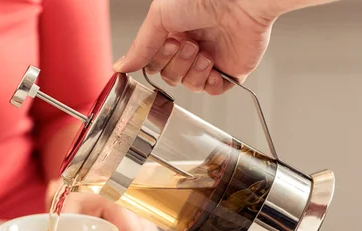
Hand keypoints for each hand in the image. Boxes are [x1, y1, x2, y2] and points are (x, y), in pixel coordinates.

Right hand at [114, 0, 335, 93]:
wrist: (241, 3)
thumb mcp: (160, 18)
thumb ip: (139, 47)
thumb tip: (120, 67)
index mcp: (172, 33)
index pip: (154, 63)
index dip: (158, 60)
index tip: (168, 43)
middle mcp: (190, 46)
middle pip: (170, 76)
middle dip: (177, 64)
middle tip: (189, 44)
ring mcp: (210, 60)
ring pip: (189, 85)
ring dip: (193, 71)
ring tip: (204, 52)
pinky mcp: (229, 71)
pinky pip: (212, 92)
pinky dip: (210, 83)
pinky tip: (214, 67)